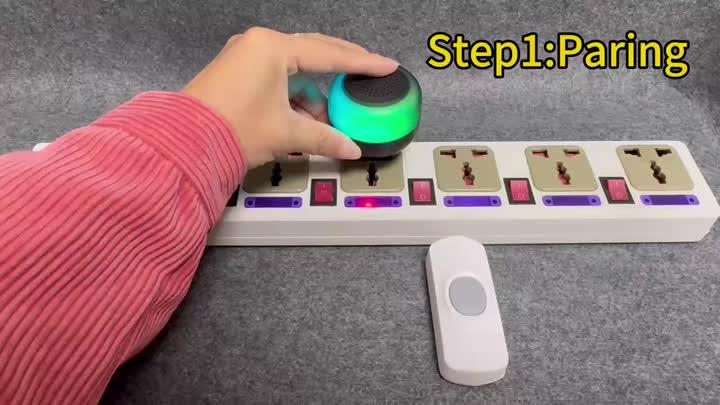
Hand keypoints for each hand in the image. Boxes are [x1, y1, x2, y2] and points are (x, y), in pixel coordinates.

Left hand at [182, 27, 398, 167]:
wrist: (182, 144)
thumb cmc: (228, 129)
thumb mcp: (286, 132)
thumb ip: (324, 137)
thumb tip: (349, 148)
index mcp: (272, 48)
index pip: (329, 54)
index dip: (362, 63)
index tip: (385, 66)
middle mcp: (257, 45)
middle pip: (313, 53)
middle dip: (341, 70)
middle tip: (368, 76)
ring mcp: (244, 57)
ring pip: (293, 69)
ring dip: (313, 93)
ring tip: (328, 120)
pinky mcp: (236, 73)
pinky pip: (275, 77)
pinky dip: (293, 96)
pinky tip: (304, 119)